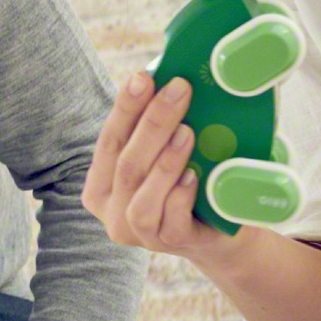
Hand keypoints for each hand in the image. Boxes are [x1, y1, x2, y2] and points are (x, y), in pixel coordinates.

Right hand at [82, 71, 239, 268]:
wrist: (220, 233)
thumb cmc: (186, 185)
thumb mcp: (161, 158)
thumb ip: (152, 133)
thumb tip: (164, 79)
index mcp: (100, 188)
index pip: (108, 141)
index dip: (125, 109)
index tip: (143, 77)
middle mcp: (112, 213)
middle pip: (126, 164)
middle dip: (152, 123)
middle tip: (179, 90)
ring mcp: (139, 233)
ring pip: (142, 193)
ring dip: (165, 159)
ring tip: (188, 130)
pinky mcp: (169, 243)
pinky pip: (171, 217)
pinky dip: (181, 193)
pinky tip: (194, 175)